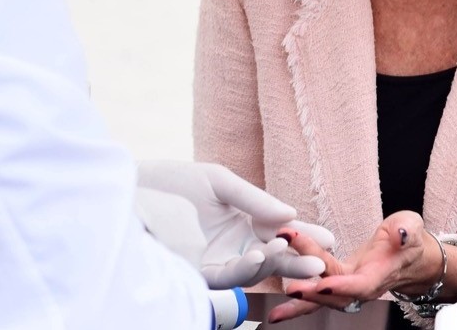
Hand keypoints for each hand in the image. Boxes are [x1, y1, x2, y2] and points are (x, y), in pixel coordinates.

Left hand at [136, 161, 334, 288]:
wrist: (127, 191)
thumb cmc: (169, 182)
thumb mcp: (215, 181)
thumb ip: (252, 198)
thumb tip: (290, 212)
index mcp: (241, 220)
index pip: (278, 231)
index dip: (303, 236)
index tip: (328, 237)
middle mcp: (233, 244)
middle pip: (273, 256)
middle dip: (299, 259)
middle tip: (323, 259)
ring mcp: (217, 259)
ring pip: (255, 269)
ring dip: (278, 265)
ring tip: (299, 257)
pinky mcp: (198, 272)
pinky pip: (228, 275)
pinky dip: (246, 267)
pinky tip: (258, 255)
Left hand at [268, 211, 436, 322]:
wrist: (410, 258)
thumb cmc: (408, 240)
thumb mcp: (411, 227)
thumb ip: (406, 230)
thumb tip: (400, 233)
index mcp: (380, 273)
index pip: (361, 284)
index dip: (343, 286)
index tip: (324, 283)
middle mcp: (362, 286)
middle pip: (336, 294)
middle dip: (314, 293)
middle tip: (292, 287)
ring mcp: (348, 288)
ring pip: (324, 300)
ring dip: (302, 302)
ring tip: (278, 312)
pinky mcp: (336, 285)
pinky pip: (317, 297)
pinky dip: (298, 305)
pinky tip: (278, 313)